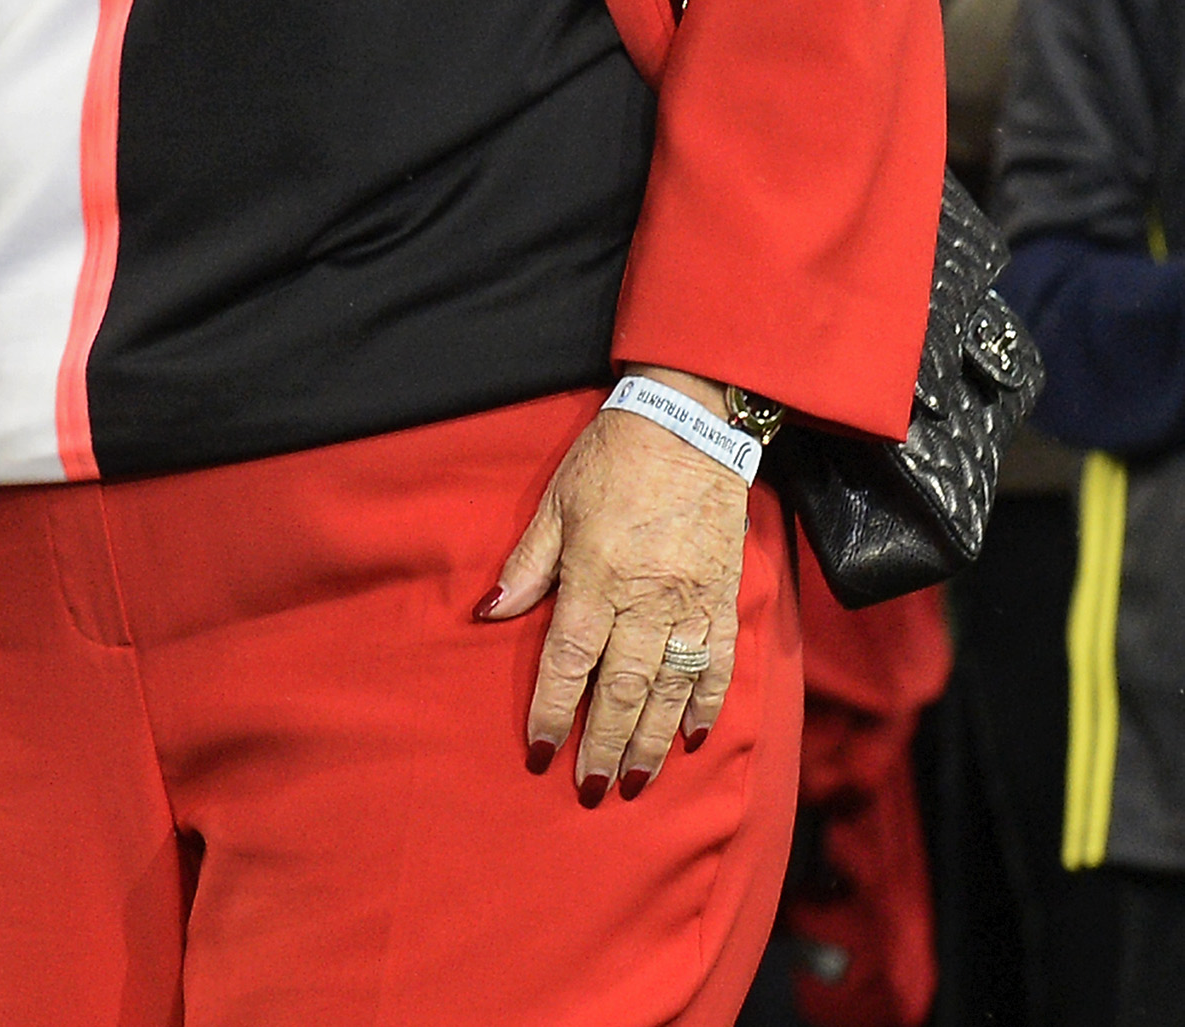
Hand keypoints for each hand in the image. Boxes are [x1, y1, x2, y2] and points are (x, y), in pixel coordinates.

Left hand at [484, 375, 755, 799]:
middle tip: (592, 789)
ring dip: (654, 742)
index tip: (541, 751)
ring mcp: (692, 605)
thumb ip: (528, 565)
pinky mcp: (725, 600)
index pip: (569, 661)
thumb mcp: (554, 504)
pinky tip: (694, 738)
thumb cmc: (609, 462)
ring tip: (637, 782)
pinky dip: (707, 706)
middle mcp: (647, 601)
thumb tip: (491, 613)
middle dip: (606, 745)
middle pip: (623, 690)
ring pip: (672, 691)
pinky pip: (718, 666)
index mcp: (596, 577)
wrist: (689, 428)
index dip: (554, 710)